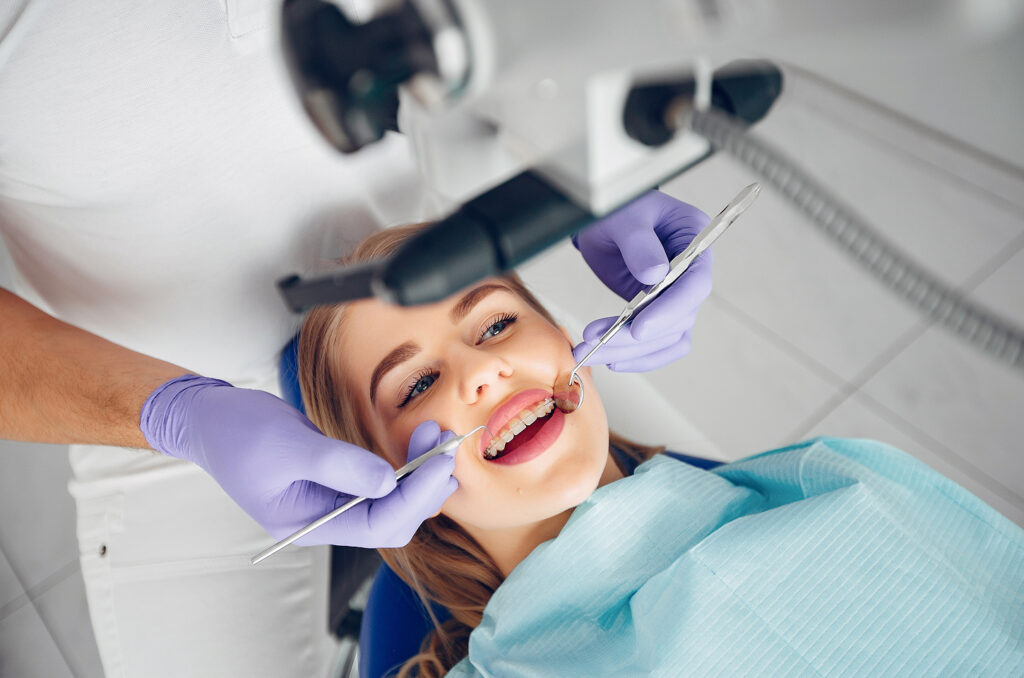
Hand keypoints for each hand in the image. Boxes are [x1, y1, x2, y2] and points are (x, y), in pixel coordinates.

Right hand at [140, 375, 457, 546]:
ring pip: (391, 502)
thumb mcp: (288, 444)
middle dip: (423, 486)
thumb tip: (388, 482)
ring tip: (435, 437)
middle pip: (391, 520)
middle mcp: (324, 520)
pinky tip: (419, 443)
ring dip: (419, 473)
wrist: (209, 417)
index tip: (439, 464)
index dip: (414, 498)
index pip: (376, 526)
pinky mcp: (337, 480)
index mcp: (306, 524)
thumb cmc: (236, 431)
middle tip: (445, 445)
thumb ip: (339, 465)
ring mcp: (331, 501)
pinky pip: (382, 483)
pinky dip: (405, 465)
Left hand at [572, 191, 711, 370]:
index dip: (670, 310)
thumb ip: (639, 243)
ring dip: (629, 351)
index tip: (638, 328)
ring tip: (589, 352)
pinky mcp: (661, 312)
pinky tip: (610, 358)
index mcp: (695, 239)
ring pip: (666, 337)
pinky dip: (637, 356)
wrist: (604, 224)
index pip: (695, 284)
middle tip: (596, 343)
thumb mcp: (624, 218)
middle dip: (635, 337)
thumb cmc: (618, 210)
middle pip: (679, 318)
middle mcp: (694, 271)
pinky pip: (659, 344)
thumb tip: (655, 275)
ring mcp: (678, 295)